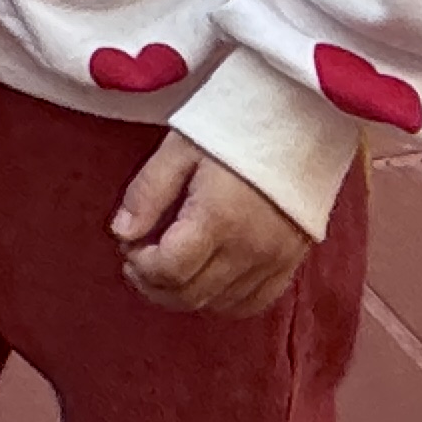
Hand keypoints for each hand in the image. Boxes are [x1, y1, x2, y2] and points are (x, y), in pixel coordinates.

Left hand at [109, 132, 310, 320]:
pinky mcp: (292, 262)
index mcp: (219, 218)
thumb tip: (122, 233)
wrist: (299, 115)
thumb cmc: (235, 122)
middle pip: (191, 296)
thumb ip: (148, 192)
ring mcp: (275, 260)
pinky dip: (223, 300)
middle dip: (154, 284)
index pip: (170, 270)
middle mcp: (249, 249)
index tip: (129, 243)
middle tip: (139, 257)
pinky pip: (253, 303)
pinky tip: (207, 277)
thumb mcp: (180, 146)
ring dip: (185, 294)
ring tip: (169, 265)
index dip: (139, 265)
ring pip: (219, 306)